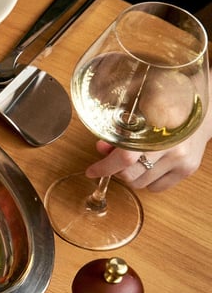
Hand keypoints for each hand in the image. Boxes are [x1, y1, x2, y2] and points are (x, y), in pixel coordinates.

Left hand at [87, 117, 211, 191]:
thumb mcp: (138, 108)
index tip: (91, 171)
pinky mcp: (188, 169)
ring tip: (133, 159)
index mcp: (156, 127)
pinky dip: (147, 180)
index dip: (104, 167)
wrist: (202, 109)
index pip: (125, 158)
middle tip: (113, 158)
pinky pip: (156, 188)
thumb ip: (118, 130)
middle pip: (130, 175)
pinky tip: (149, 165)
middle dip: (115, 169)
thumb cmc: (166, 105)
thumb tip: (101, 148)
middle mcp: (171, 146)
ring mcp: (181, 159)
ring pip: (141, 184)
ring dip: (131, 175)